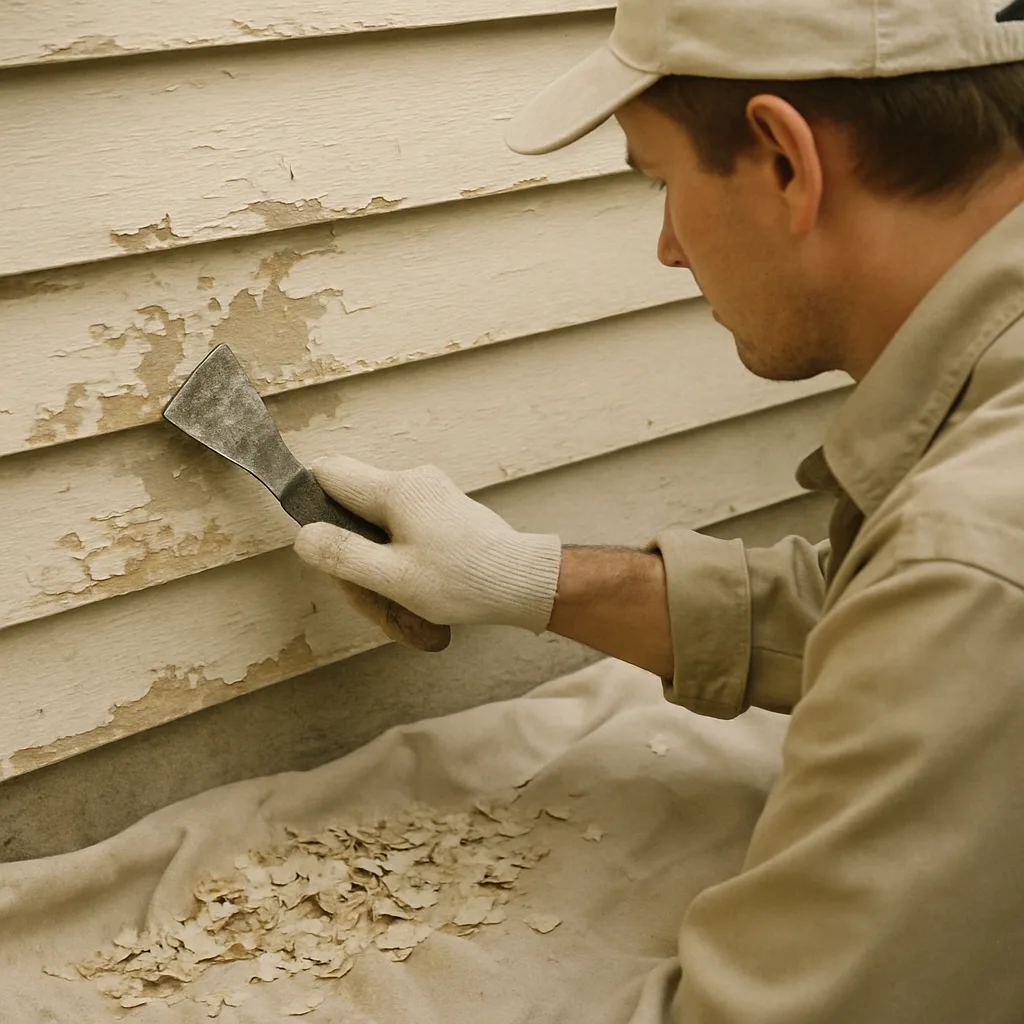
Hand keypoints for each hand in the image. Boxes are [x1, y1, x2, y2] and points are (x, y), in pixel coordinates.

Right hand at [294, 456, 562, 633]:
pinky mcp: (443, 509)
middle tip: (363, 585)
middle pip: (351, 500)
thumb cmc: (464, 581)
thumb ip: (344, 555)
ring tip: (393, 592)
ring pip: (376, 517)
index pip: (329, 472)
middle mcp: (413, 481)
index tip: (320, 541)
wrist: (523, 583)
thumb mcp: (394, 577)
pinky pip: (401, 525)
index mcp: (396, 489)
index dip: (311, 501)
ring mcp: (431, 493)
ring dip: (373, 555)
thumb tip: (304, 536)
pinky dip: (397, 554)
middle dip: (347, 542)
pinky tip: (414, 585)